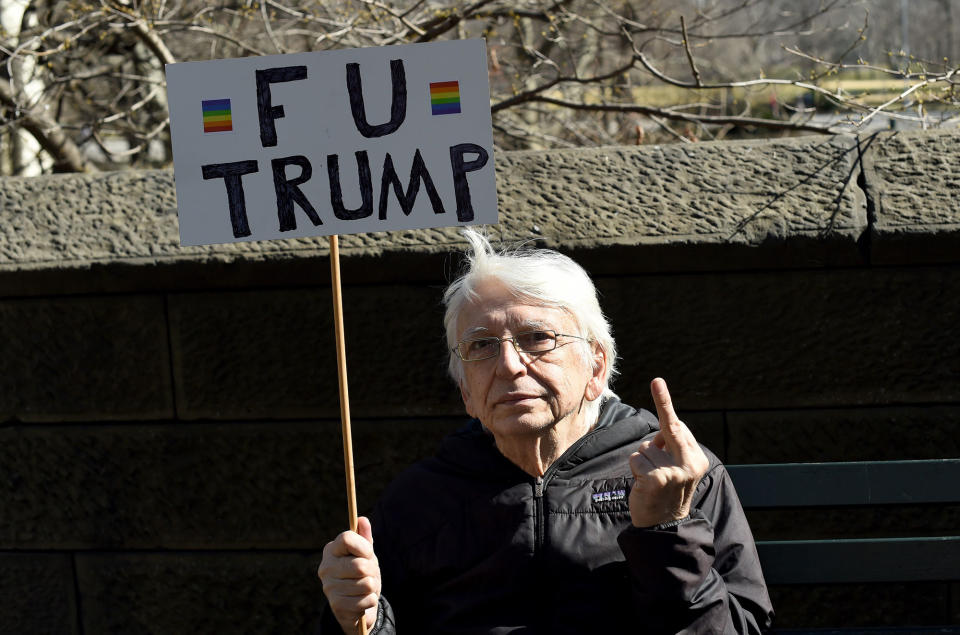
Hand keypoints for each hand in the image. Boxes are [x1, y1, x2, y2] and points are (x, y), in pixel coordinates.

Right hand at [318, 516, 379, 632]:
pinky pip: (366, 599)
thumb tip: (362, 519)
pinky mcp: (336, 605)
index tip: (367, 553)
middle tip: (369, 574)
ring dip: (372, 586)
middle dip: (372, 570)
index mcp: (331, 550)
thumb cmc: (361, 574)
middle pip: (360, 565)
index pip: (347, 539)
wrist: (356, 605)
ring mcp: (329, 587)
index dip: (363, 546)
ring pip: (365, 584)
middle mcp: (326, 567)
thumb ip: (364, 538)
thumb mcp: (365, 555)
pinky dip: (370, 600)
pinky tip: (362, 600)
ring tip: (365, 587)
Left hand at [628, 378, 709, 527]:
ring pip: (644, 447)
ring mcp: (673, 471)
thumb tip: (664, 425)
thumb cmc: (666, 493)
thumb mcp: (678, 469)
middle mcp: (689, 463)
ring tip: (651, 481)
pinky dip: (634, 471)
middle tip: (657, 383)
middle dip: (662, 401)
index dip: (664, 405)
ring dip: (642, 462)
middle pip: (668, 426)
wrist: (663, 528)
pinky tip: (643, 486)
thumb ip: (672, 448)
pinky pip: (635, 459)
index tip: (657, 382)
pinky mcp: (657, 478)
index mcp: (696, 458)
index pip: (677, 426)